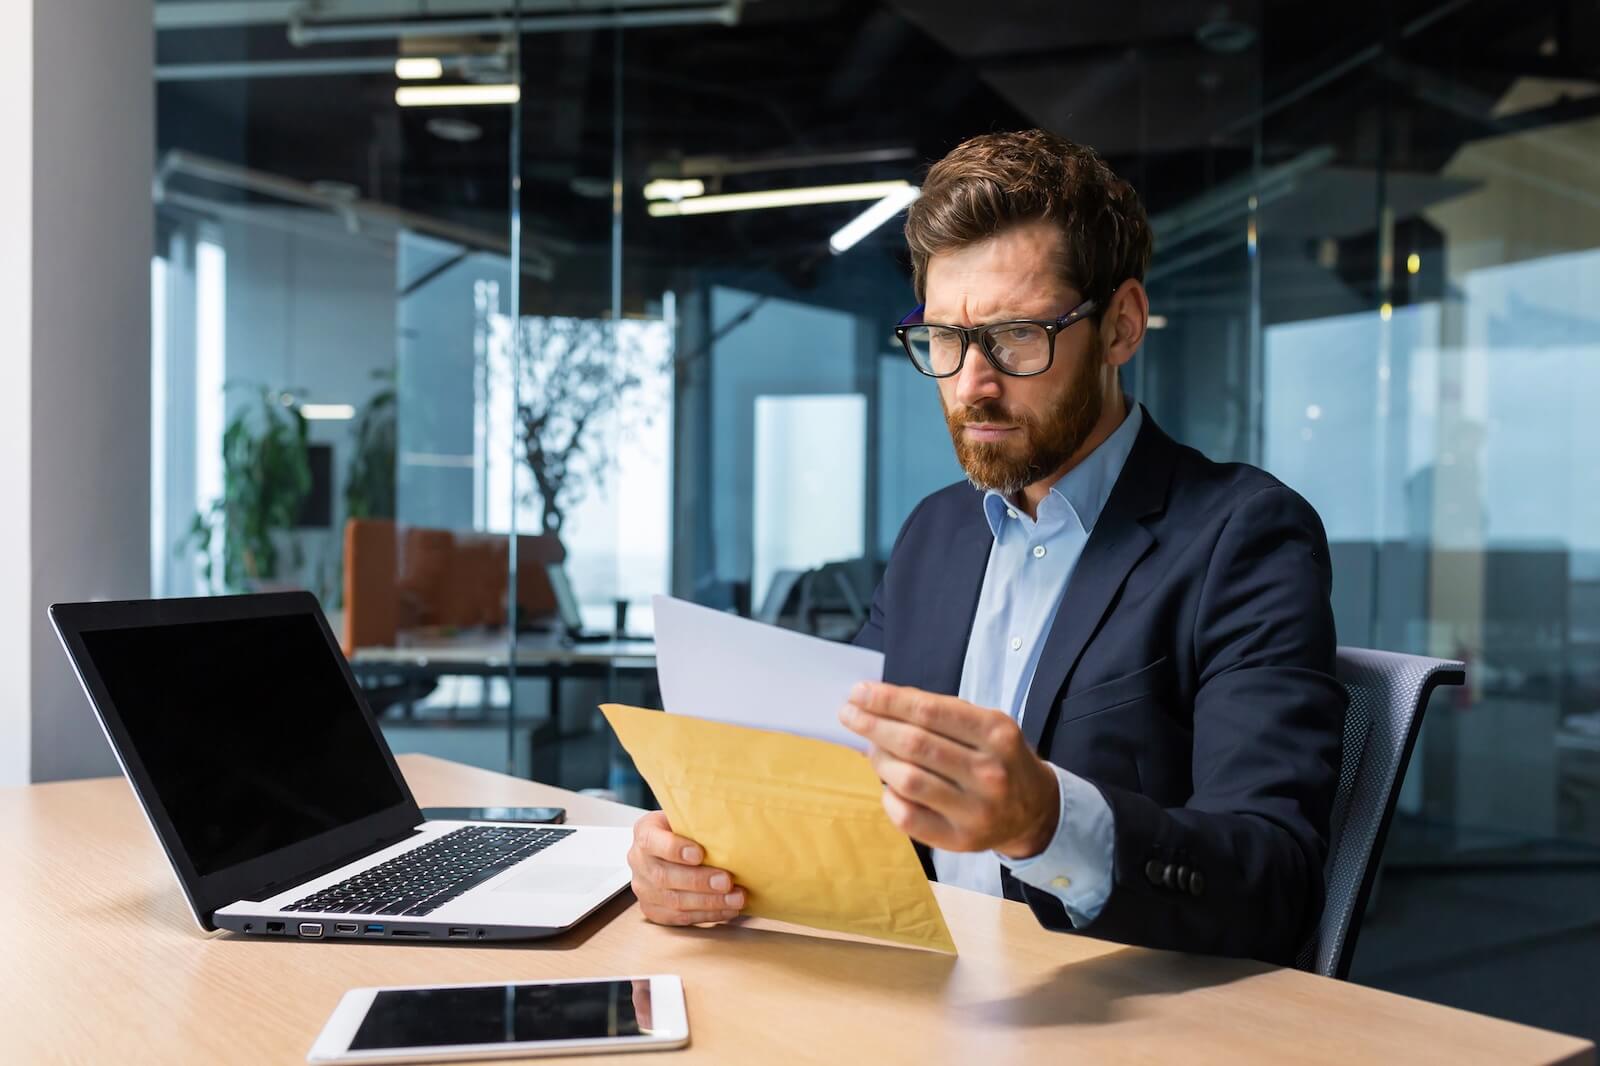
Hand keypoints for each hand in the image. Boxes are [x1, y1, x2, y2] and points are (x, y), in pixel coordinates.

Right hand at [627, 810, 745, 925]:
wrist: (673, 847)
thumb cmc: (685, 830)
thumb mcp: (687, 816)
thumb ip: (700, 821)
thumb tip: (731, 827)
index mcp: (645, 833)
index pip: (652, 841)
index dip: (675, 849)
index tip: (700, 854)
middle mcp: (638, 861)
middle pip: (664, 876)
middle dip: (699, 881)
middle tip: (726, 882)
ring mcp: (643, 888)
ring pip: (673, 901)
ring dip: (708, 902)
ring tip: (736, 898)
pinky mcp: (653, 909)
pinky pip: (680, 917)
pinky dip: (707, 915)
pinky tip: (728, 909)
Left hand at [839, 682, 1058, 857]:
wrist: (1034, 811)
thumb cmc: (998, 758)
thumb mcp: (985, 725)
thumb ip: (939, 713)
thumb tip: (880, 702)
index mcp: (996, 733)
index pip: (930, 711)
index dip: (888, 700)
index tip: (859, 692)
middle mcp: (989, 772)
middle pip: (914, 744)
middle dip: (873, 725)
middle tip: (848, 714)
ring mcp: (976, 810)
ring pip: (907, 780)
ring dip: (878, 759)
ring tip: (870, 747)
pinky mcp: (960, 840)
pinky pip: (907, 816)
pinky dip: (888, 795)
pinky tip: (887, 782)